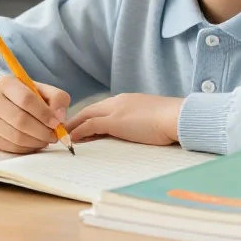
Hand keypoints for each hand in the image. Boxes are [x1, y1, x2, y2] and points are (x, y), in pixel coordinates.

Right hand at [0, 76, 71, 153]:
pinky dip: (28, 148)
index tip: (57, 123)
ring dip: (37, 142)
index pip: (26, 99)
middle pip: (20, 120)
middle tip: (55, 136)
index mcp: (6, 84)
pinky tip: (35, 143)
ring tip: (47, 139)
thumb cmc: (24, 96)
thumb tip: (60, 118)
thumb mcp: (41, 89)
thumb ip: (57, 98)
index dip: (44, 113)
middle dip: (42, 131)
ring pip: (16, 137)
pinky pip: (11, 147)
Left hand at [66, 93, 182, 146]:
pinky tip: (72, 140)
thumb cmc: (170, 120)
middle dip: (76, 120)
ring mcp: (115, 110)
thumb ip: (139, 121)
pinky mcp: (115, 121)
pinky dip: (79, 132)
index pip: (102, 108)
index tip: (81, 126)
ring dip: (73, 126)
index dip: (90, 117)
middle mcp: (118, 101)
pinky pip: (90, 126)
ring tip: (63, 136)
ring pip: (87, 116)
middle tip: (65, 130)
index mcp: (128, 100)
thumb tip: (137, 130)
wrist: (176, 117)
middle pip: (90, 109)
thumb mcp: (150, 118)